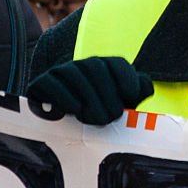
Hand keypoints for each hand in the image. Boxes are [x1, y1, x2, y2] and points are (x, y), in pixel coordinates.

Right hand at [27, 56, 154, 125]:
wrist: (62, 124)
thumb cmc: (98, 112)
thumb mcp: (120, 104)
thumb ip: (138, 92)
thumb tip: (145, 86)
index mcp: (105, 66)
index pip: (117, 63)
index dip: (126, 76)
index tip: (131, 95)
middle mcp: (84, 64)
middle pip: (96, 68)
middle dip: (107, 93)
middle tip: (112, 117)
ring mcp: (62, 71)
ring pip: (75, 74)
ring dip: (89, 97)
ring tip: (98, 119)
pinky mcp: (42, 83)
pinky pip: (53, 84)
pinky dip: (66, 96)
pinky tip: (76, 110)